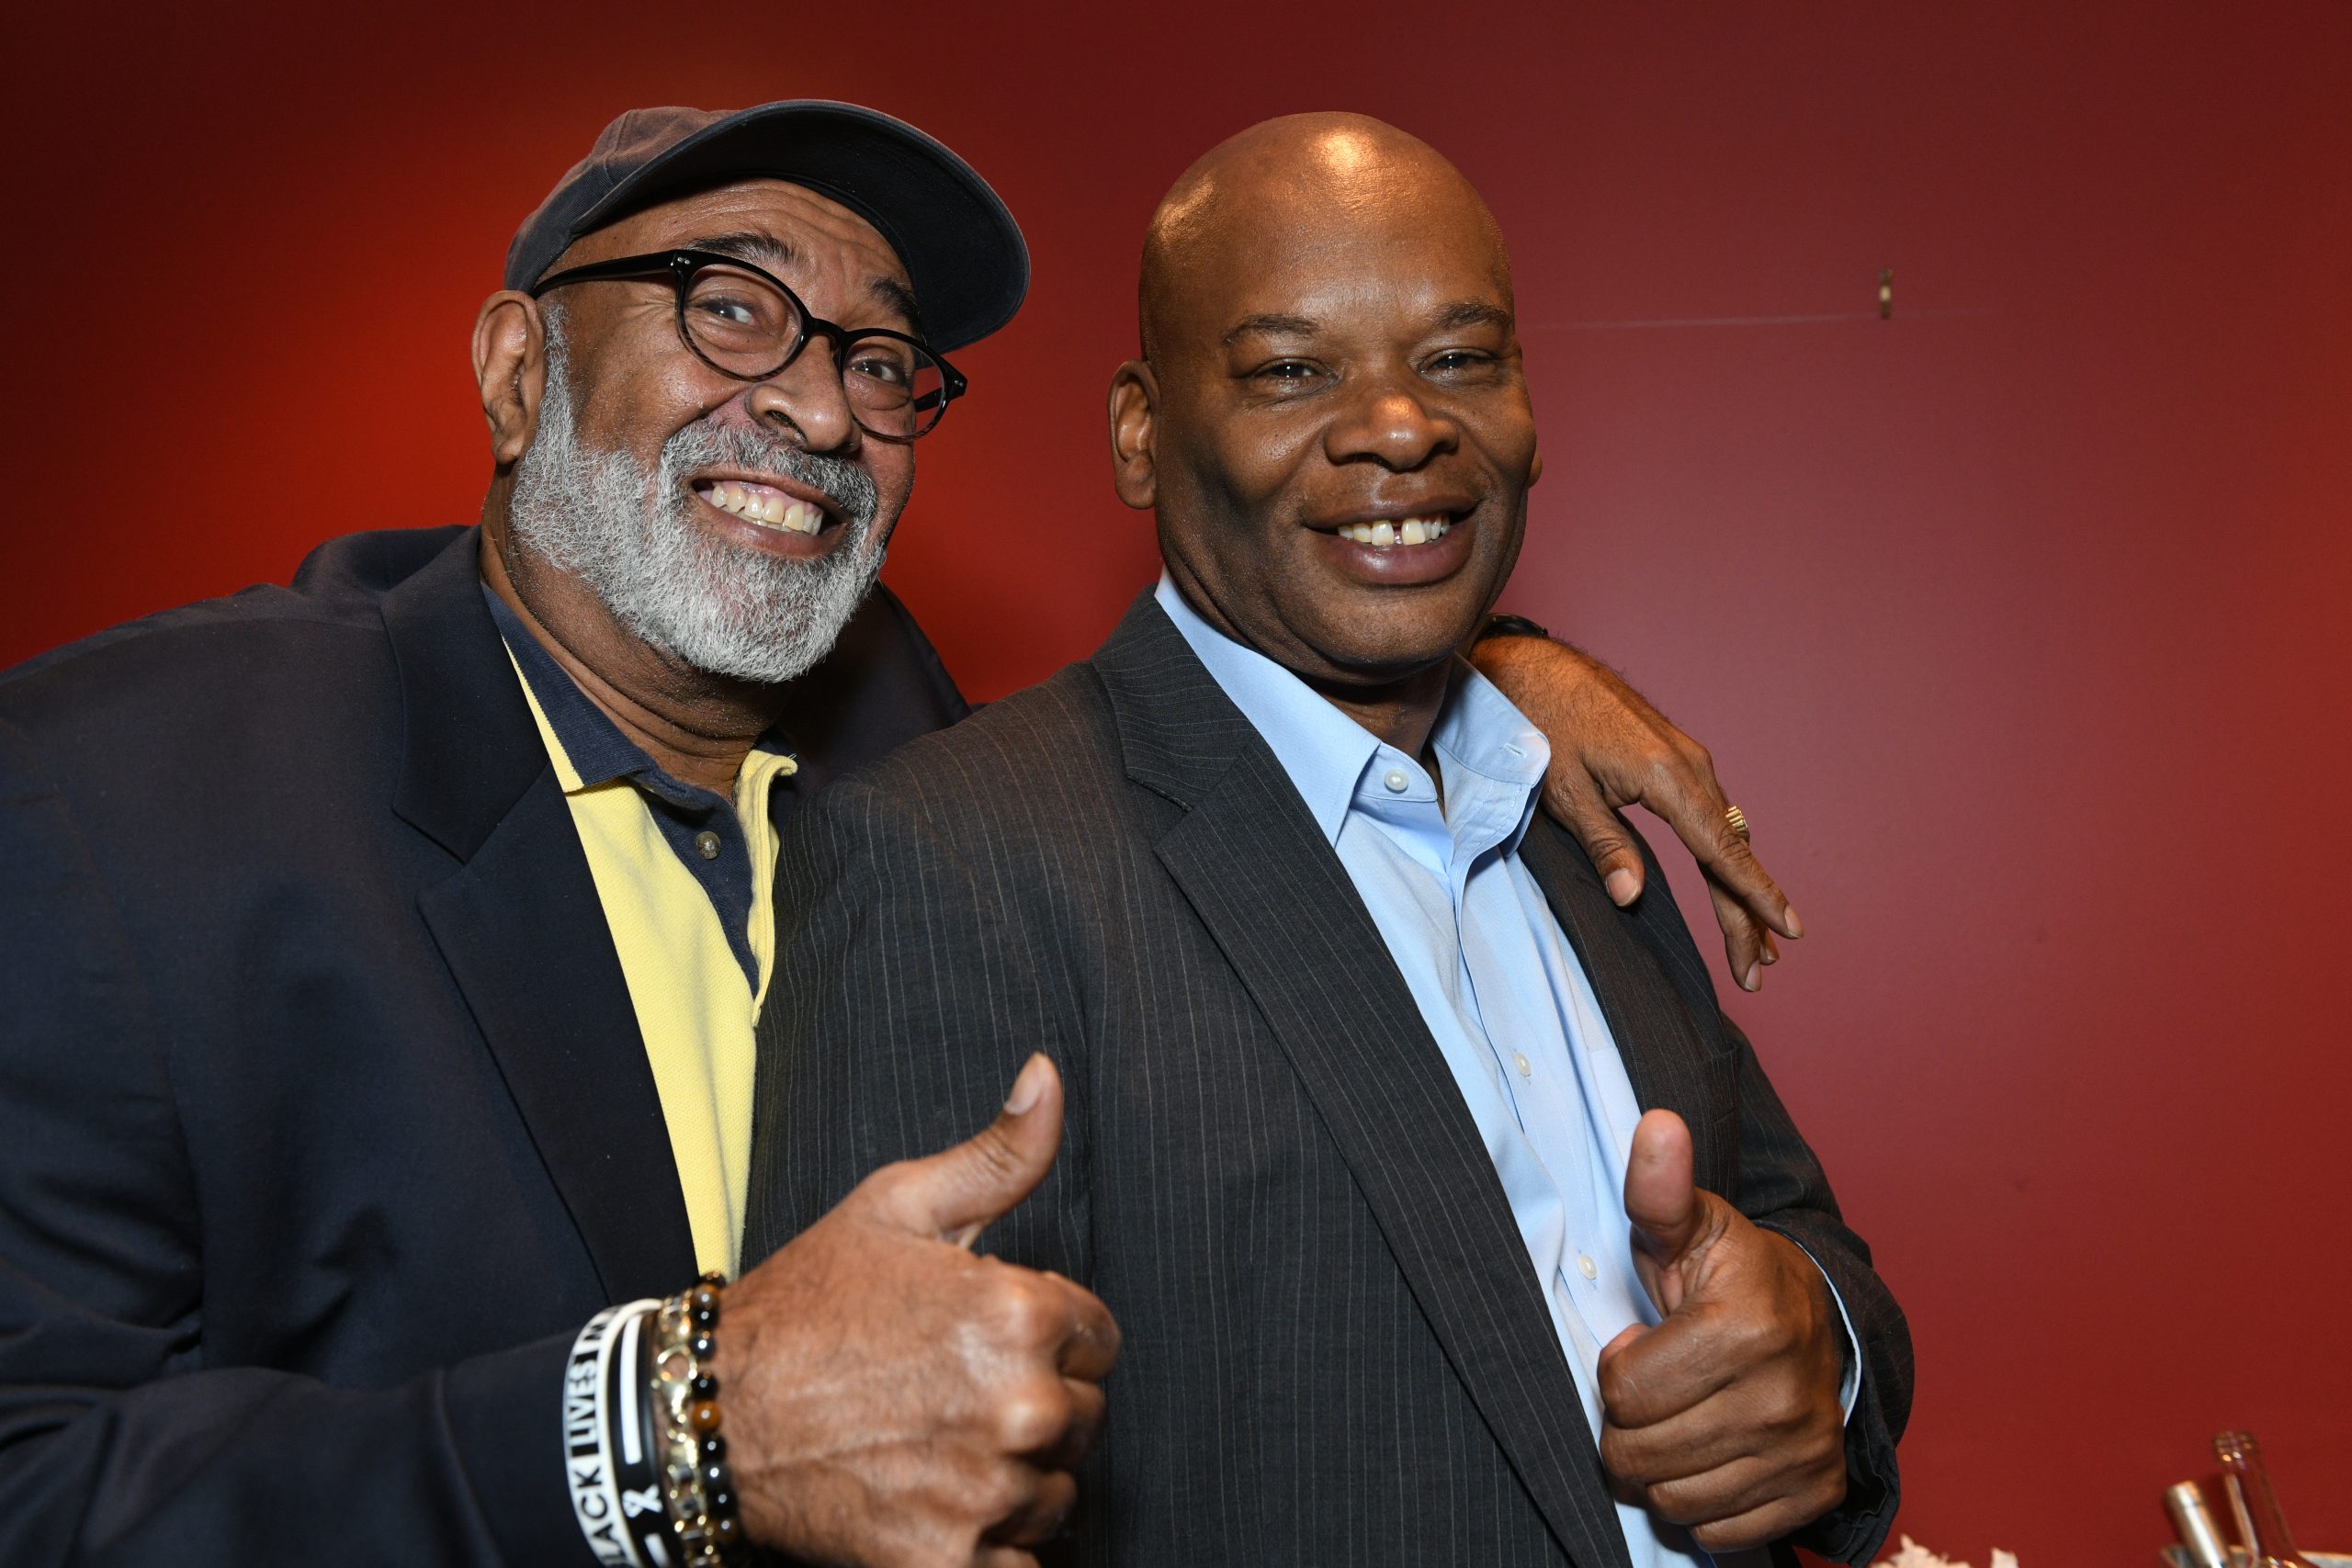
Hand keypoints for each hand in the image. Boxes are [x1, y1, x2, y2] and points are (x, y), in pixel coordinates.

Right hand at [715, 1054, 1118, 1567]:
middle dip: (1034, 1406)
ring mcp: (985, 1493)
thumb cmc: (805, 1306)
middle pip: (1085, 1419)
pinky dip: (988, 1550)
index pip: (1100, 1338)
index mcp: (1018, 1313)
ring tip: (936, 1447)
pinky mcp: (948, 1564)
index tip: (989, 1340)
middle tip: (951, 1394)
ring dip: (1013, 1480)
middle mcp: (1017, 1405)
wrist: (709, 1414)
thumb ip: (998, 1154)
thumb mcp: (899, 1206)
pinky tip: (935, 1507)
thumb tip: (1048, 1076)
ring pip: (1055, 1496)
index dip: (1048, 1336)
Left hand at [1468, 634, 1799, 990]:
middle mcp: (1690, 765)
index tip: (1788, 930)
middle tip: (1757, 971)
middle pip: (1731, 851)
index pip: (1722, 850)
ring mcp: (1687, 758)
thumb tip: (1631, 897)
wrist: (1536, 668)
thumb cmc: (1544, 725)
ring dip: (1738, 888)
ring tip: (1754, 944)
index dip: (1755, 895)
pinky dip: (1723, 855)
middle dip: (1747, 914)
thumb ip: (1603, 844)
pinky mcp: (1675, 757)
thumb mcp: (1565, 792)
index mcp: (1667, 776)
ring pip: (1725, 834)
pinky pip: (1711, 815)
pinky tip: (1727, 883)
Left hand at [1597, 1111, 1846, 1551]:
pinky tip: (1713, 1453)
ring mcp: (1803, 1453)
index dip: (1621, 1367)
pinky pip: (1719, 1532)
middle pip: (1640, 1454)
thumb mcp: (1694, 1226)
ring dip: (1662, 1465)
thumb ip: (1660, 1189)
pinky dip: (1704, 1502)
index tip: (1647, 1342)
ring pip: (1674, 1499)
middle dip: (1631, 1423)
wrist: (1822, 1321)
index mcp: (1747, 1329)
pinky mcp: (1815, 1493)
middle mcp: (1782, 1400)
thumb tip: (1657, 1125)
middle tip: (1658, 1387)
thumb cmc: (1737, 1274)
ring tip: (1683, 1416)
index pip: (1623, 1391)